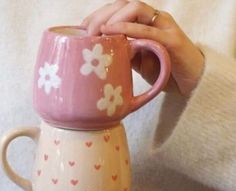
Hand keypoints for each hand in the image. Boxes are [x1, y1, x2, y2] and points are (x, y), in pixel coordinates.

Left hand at [82, 0, 204, 95]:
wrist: (192, 83)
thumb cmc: (165, 71)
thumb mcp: (138, 63)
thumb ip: (124, 53)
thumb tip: (104, 52)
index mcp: (145, 23)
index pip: (119, 10)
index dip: (98, 15)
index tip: (81, 28)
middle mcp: (155, 20)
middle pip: (124, 4)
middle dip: (101, 14)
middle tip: (85, 32)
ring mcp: (164, 27)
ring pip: (136, 8)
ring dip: (112, 17)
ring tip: (97, 32)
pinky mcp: (173, 40)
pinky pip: (149, 29)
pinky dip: (129, 27)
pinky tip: (112, 31)